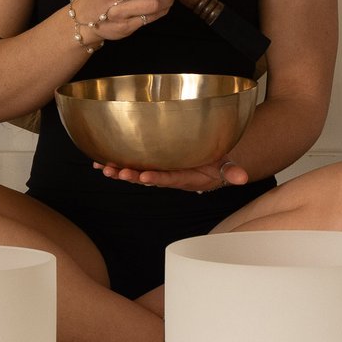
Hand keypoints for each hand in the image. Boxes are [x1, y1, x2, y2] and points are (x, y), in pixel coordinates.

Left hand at [93, 159, 250, 193]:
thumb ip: (231, 172)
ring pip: (135, 173)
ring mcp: (156, 171)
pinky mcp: (149, 165)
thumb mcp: (224, 167)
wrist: (205, 169)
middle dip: (132, 177)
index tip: (146, 177)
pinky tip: (97, 162)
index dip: (157, 179)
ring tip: (104, 169)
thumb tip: (243, 178)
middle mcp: (166, 176)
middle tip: (118, 173)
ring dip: (119, 172)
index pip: (169, 179)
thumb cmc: (213, 164)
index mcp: (183, 177)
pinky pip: (130, 166)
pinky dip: (113, 164)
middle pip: (147, 178)